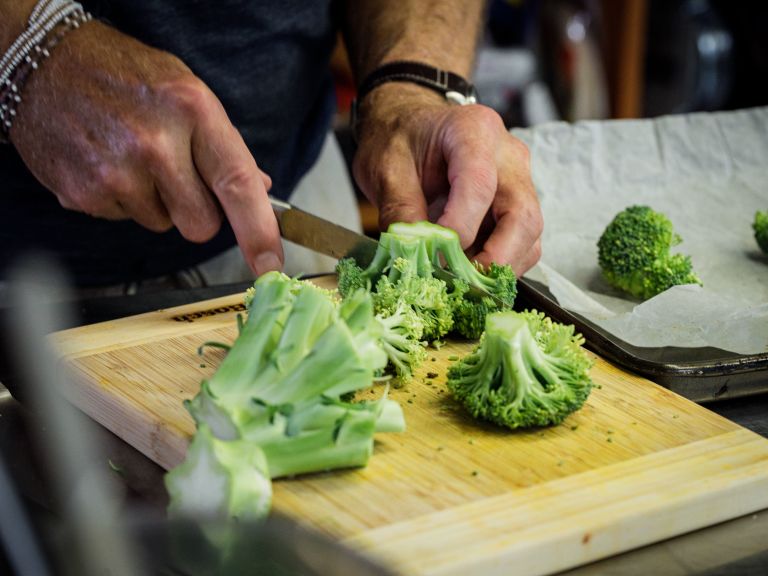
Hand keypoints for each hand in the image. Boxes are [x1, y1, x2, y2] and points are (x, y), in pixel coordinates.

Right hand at [10, 21, 282, 275]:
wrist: (46, 64)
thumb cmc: (125, 77)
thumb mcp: (187, 93)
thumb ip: (224, 145)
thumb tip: (260, 189)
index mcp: (192, 111)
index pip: (238, 184)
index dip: (259, 232)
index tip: (270, 264)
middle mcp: (155, 144)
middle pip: (201, 225)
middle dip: (196, 210)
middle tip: (175, 174)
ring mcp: (115, 171)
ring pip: (162, 224)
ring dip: (154, 201)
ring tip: (131, 157)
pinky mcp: (83, 193)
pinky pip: (125, 219)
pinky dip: (120, 199)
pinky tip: (107, 162)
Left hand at [352, 83, 542, 275]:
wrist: (410, 127)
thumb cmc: (399, 140)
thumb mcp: (385, 168)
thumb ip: (400, 210)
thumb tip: (415, 253)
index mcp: (474, 132)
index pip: (480, 185)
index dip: (461, 226)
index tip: (435, 254)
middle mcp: (508, 156)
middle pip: (523, 215)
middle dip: (495, 258)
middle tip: (459, 281)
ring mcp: (518, 181)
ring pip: (529, 234)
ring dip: (499, 266)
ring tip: (459, 278)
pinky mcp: (516, 205)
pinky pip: (522, 243)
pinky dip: (499, 264)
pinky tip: (467, 270)